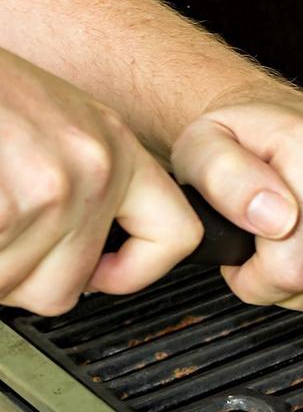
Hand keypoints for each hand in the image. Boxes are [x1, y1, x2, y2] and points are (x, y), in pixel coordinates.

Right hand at [0, 49, 200, 314]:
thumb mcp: (54, 126)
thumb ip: (81, 185)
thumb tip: (89, 268)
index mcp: (116, 148)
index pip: (176, 235)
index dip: (136, 272)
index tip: (103, 274)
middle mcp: (95, 168)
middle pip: (68, 285)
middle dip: (19, 276)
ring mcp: (51, 188)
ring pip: (16, 285)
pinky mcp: (8, 207)